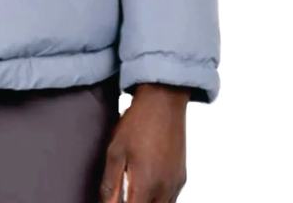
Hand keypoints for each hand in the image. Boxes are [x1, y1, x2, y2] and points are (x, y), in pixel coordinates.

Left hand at [99, 83, 189, 201]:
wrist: (164, 100)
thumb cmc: (138, 122)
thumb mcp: (116, 151)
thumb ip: (110, 183)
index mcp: (146, 185)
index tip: (113, 200)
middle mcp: (165, 189)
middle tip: (122, 195)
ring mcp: (176, 184)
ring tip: (132, 191)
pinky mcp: (181, 177)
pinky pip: (170, 199)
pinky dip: (158, 199)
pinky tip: (145, 187)